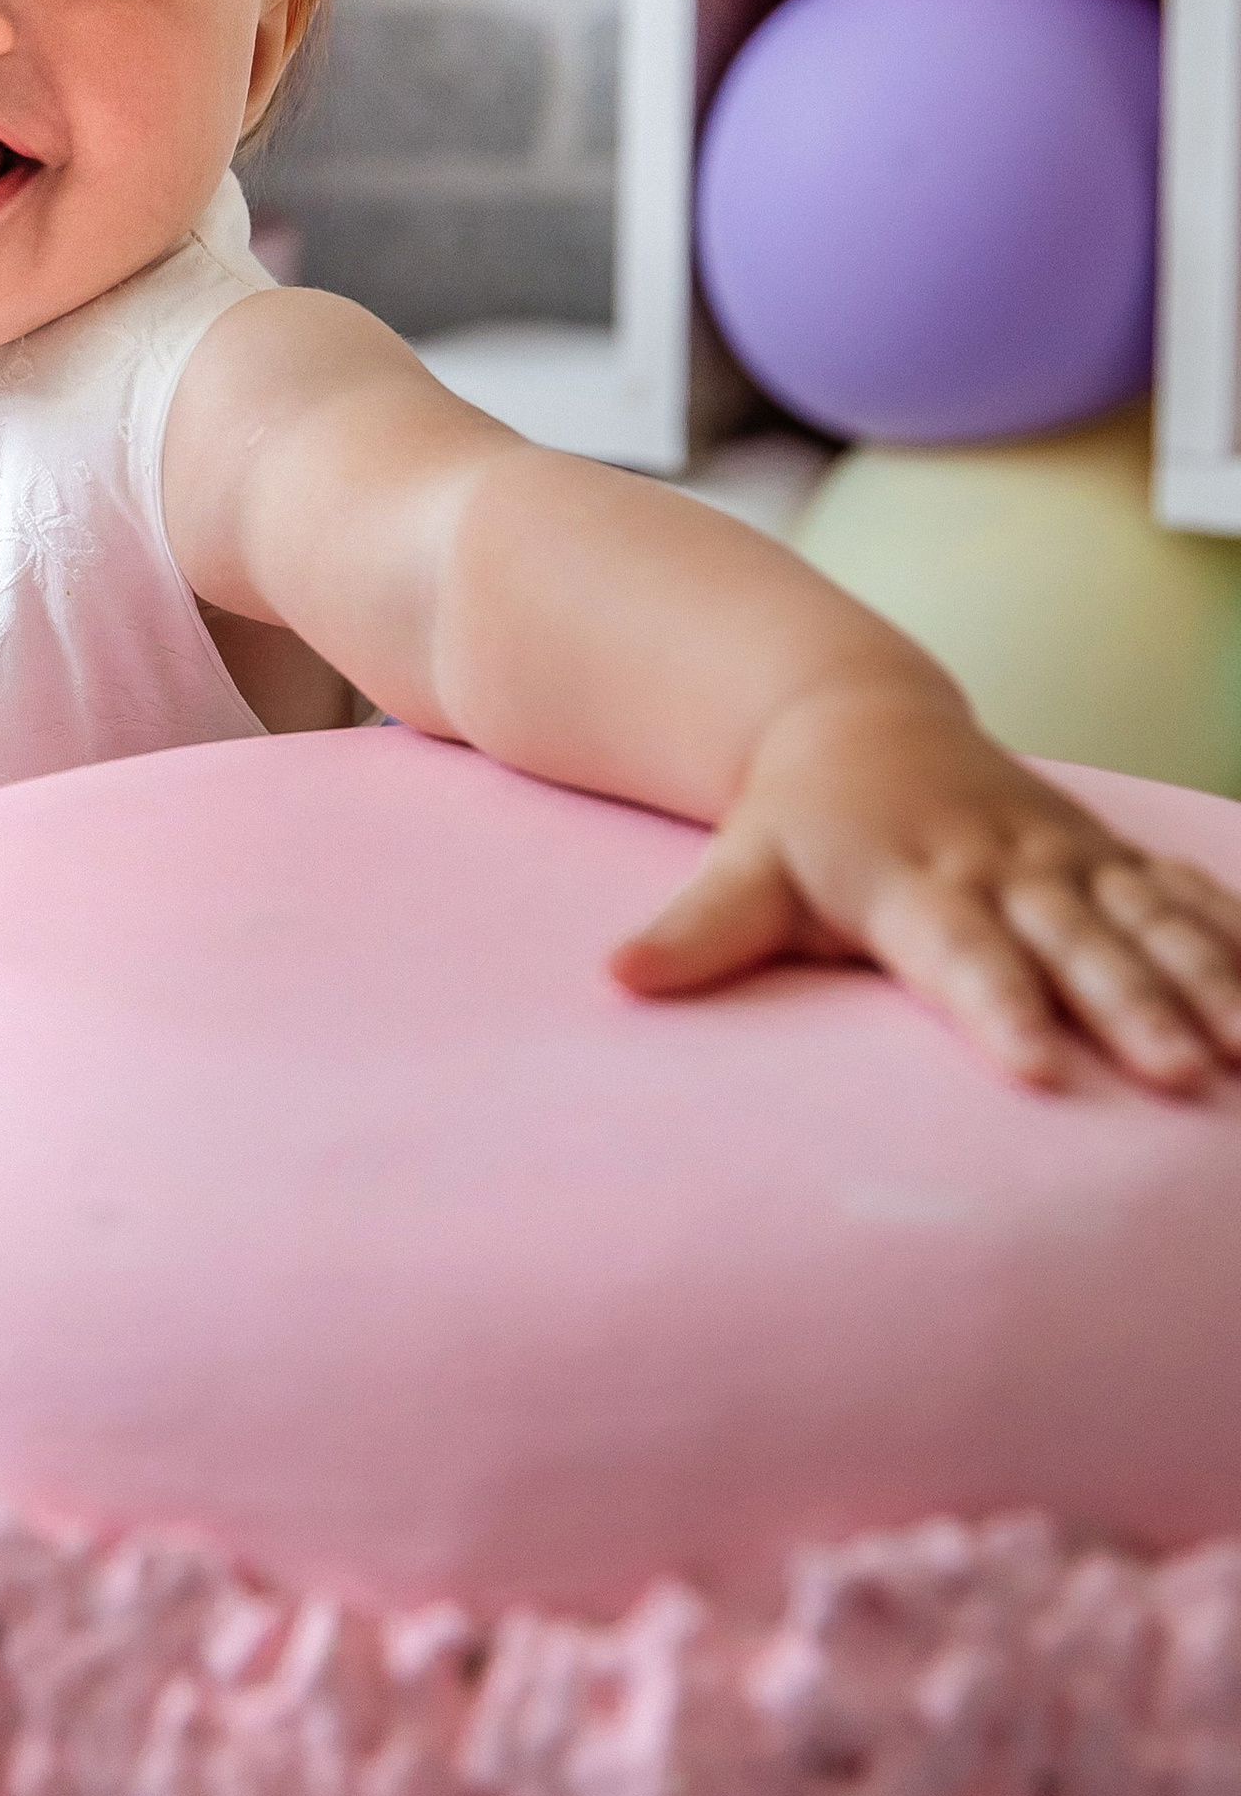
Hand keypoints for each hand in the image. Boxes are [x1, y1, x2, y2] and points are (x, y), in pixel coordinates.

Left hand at [611, 674, 1240, 1093]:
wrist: (850, 718)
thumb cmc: (792, 826)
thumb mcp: (740, 871)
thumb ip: (694, 931)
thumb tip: (617, 978)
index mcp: (912, 880)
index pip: (959, 955)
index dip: (1001, 1008)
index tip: (1042, 1071)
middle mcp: (999, 865)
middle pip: (1072, 943)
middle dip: (1132, 1007)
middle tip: (1180, 1077)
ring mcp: (1062, 857)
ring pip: (1147, 919)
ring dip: (1208, 979)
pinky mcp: (1104, 854)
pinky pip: (1183, 894)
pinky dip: (1238, 936)